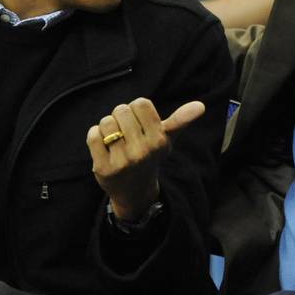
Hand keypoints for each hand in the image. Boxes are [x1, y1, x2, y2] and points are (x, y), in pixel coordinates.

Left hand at [86, 97, 204, 220]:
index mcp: (159, 140)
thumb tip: (201, 105)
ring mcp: (123, 161)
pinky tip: (103, 146)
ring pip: (106, 122)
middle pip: (122, 110)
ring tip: (115, 140)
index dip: (137, 109)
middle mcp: (143, 151)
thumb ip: (182, 120)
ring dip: (108, 127)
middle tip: (126, 132)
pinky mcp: (104, 169)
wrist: (134, 191)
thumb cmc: (151, 156)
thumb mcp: (168, 139)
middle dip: (121, 117)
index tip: (139, 122)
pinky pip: (93, 135)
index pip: (141, 103)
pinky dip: (95, 136)